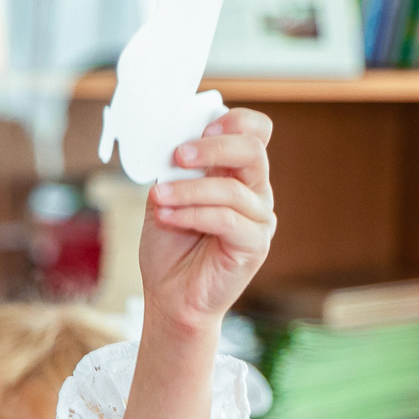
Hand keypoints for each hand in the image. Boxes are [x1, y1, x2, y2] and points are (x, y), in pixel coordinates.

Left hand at [137, 108, 276, 337]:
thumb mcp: (166, 196)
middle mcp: (254, 192)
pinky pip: (227, 219)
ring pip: (233, 189)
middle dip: (213, 148)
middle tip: (178, 156)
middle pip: (253, 151)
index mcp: (236, 173)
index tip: (199, 128)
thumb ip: (175, 168)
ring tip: (159, 199)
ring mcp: (259, 219)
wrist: (170, 297)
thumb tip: (172, 140)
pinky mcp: (255, 245)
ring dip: (189, 190)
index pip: (256, 132)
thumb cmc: (171, 248)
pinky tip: (168, 217)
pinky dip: (192, 214)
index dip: (235, 121)